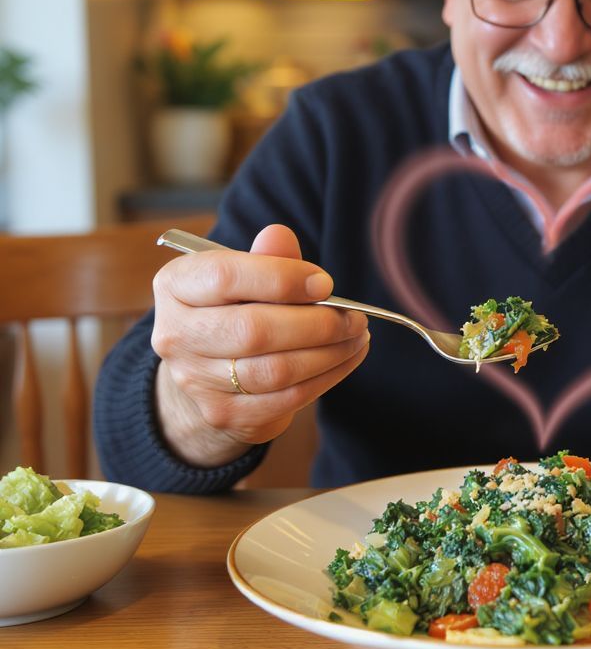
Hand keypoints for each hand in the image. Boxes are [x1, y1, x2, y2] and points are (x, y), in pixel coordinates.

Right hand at [151, 224, 369, 466]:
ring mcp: (195, 380)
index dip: (282, 278)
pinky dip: (326, 378)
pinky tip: (346, 358)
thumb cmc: (235, 308)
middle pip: (253, 330)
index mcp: (176, 285)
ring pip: (274, 370)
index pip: (225, 277)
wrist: (208, 370)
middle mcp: (175, 335)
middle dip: (317, 323)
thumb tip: (279, 235)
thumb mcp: (244, 275)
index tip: (325, 283)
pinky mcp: (222, 413)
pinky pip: (285, 398)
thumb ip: (265, 257)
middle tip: (354, 316)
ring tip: (357, 335)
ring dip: (328, 353)